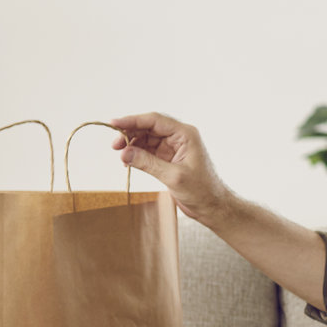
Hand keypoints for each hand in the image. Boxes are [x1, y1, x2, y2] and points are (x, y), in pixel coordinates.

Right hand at [107, 112, 232, 223]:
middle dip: (130, 134)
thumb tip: (124, 152)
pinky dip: (137, 155)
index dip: (132, 120)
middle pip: (148, 128)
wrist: (212, 207)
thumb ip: (148, 163)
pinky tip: (128, 162)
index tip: (113, 123)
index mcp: (185, 134)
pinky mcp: (168, 159)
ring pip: (147, 139)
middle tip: (114, 145)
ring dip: (132, 145)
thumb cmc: (202, 190)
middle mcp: (179, 137)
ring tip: (121, 156)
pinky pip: (148, 151)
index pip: (154, 120)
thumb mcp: (173, 176)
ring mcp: (173, 148)